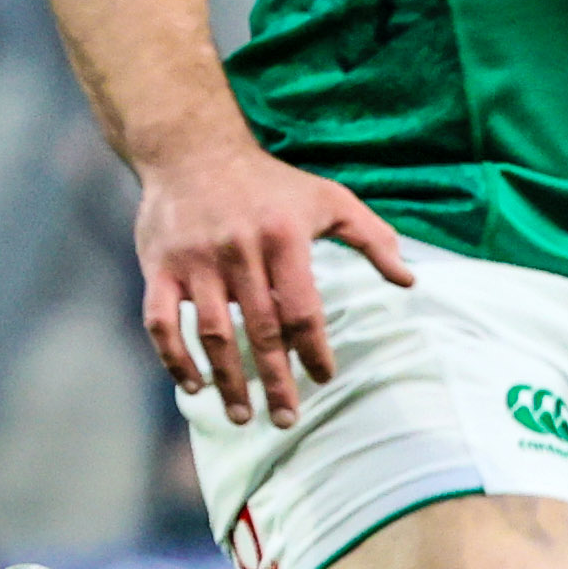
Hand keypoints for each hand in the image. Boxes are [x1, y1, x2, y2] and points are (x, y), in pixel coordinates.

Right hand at [133, 140, 410, 427]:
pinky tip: (193, 386)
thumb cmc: (271, 181)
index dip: (315, 350)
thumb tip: (408, 282)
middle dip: (276, 380)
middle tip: (287, 419)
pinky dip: (174, 357)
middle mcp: (239, 252)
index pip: (303, 310)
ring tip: (244, 416)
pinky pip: (161, 320)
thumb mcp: (329, 199)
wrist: (191, 149)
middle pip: (262, 331)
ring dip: (228, 380)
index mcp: (283, 240)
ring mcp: (195, 261)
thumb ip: (373, 238)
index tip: (324, 378)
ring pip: (213, 334)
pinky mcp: (158, 266)